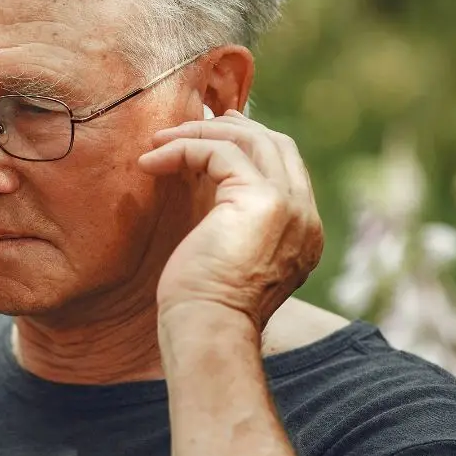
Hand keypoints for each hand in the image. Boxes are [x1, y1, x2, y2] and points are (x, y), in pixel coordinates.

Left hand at [137, 110, 322, 333]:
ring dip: (199, 133)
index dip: (249, 143)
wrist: (208, 332)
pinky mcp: (262, 200)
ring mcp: (290, 206)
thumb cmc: (205, 308)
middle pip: (276, 144)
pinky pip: (219, 152)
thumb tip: (205, 181)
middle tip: (188, 123)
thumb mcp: (225, 254)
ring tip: (158, 142)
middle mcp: (306, 216)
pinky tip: (150, 163)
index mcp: (304, 233)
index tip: (211, 134)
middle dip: (230, 128)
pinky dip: (182, 149)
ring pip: (251, 139)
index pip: (285, 167)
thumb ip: (230, 219)